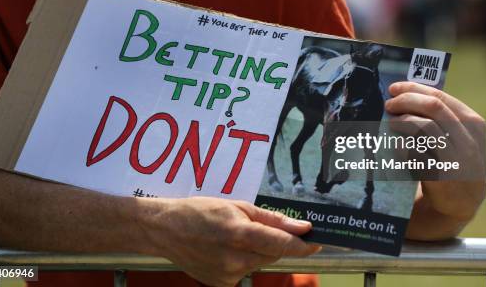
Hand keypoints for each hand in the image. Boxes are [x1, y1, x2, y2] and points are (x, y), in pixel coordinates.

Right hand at [140, 197, 319, 286]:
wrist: (166, 230)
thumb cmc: (201, 211)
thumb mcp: (237, 206)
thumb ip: (271, 219)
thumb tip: (301, 226)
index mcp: (239, 233)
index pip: (282, 243)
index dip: (303, 244)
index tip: (319, 240)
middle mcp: (235, 259)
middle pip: (273, 253)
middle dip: (277, 242)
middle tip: (264, 228)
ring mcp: (227, 275)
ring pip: (260, 263)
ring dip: (258, 251)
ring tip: (236, 235)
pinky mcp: (221, 284)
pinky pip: (245, 271)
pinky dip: (244, 260)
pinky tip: (226, 248)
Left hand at [385, 82, 485, 237]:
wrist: (462, 201)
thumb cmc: (454, 161)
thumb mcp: (458, 136)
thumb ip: (440, 117)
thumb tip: (404, 94)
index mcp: (473, 123)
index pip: (440, 97)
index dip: (413, 89)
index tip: (394, 88)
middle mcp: (468, 139)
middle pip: (433, 107)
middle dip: (406, 101)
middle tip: (389, 105)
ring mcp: (457, 158)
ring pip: (425, 127)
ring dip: (402, 121)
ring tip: (391, 123)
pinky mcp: (442, 176)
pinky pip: (416, 153)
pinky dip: (402, 145)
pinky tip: (396, 145)